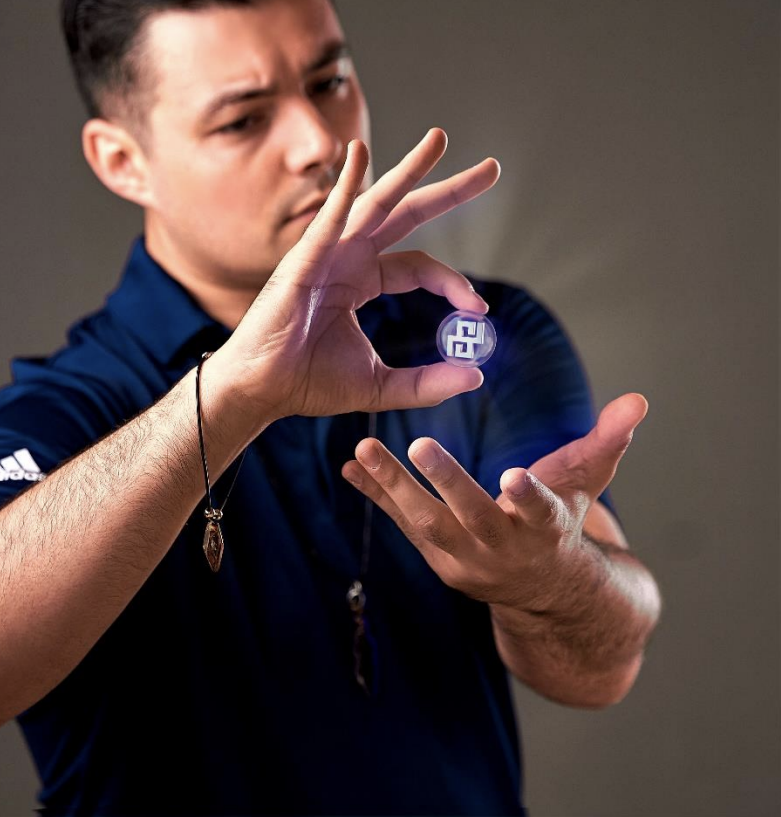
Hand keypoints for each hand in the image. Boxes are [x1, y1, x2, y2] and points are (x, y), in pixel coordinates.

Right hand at [214, 129, 499, 422]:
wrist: (263, 390)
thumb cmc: (309, 383)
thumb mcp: (380, 385)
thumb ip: (427, 382)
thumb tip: (476, 375)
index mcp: (361, 280)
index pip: (420, 266)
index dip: (454, 283)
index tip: (480, 310)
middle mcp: (347, 257)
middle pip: (407, 214)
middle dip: (448, 191)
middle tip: (492, 168)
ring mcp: (326, 253)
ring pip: (376, 203)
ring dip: (409, 169)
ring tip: (440, 139)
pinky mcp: (304, 259)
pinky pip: (330, 217)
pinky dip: (345, 184)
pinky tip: (358, 153)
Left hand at [340, 393, 648, 610]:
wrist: (546, 593)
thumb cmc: (564, 522)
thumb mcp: (587, 484)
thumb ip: (608, 440)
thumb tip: (640, 399)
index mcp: (547, 529)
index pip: (540, 513)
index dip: (528, 496)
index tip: (512, 473)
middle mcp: (505, 550)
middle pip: (472, 517)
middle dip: (447, 481)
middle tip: (419, 443)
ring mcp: (467, 560)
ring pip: (426, 524)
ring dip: (393, 487)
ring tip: (363, 450)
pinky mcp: (438, 559)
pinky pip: (404, 526)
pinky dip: (379, 497)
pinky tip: (351, 467)